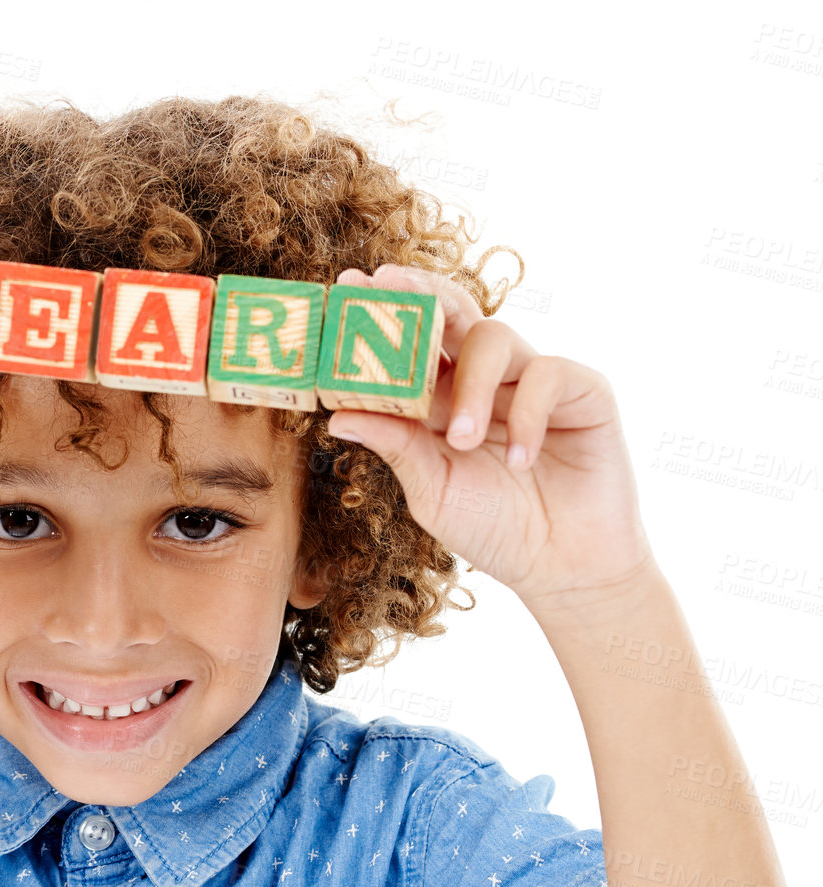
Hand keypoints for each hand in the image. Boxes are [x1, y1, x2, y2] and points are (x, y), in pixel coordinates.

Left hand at [325, 264, 657, 614]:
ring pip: (494, 339)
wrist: (561, 566)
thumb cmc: (494, 528)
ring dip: (469, 386)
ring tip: (461, 440)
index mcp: (444, 399)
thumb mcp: (432, 489)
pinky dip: (527, 415)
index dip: (383, 314)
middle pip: (453, 314)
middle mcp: (487, 380)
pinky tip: (520, 460)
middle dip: (419, 295)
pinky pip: (548, 374)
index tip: (346, 290)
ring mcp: (533, 381)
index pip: (412, 344)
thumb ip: (396, 446)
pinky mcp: (584, 392)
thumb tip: (337, 415)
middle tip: (387, 285)